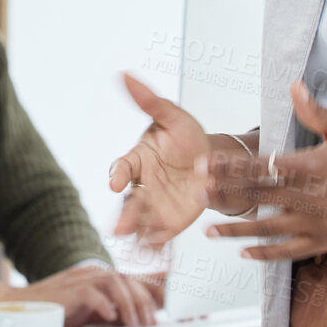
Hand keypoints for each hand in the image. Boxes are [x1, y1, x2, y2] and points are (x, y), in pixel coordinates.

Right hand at [0, 265, 165, 326]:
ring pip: (116, 283)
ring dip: (131, 305)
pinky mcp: (69, 289)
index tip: (183, 299)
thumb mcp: (93, 313)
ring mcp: (81, 278)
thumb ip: (115, 312)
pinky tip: (111, 317)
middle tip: (156, 324)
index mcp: (103, 279)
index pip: (137, 279)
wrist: (21, 307)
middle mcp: (95, 274)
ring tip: (137, 325)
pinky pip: (91, 292)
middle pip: (131, 280)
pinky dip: (105, 304)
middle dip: (148, 302)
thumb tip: (141, 321)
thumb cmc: (57, 312)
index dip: (162, 287)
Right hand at [109, 75, 260, 249]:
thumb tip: (125, 74)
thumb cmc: (185, 136)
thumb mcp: (173, 116)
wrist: (210, 161)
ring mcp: (154, 206)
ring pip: (141, 222)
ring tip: (138, 247)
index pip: (122, 167)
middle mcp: (141, 185)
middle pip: (129, 201)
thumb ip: (150, 101)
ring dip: (138, 234)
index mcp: (138, 160)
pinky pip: (161, 234)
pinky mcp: (170, 222)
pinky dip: (158, 243)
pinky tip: (159, 252)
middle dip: (125, 215)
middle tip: (119, 229)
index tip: (115, 182)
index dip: (117, 174)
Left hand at [208, 80, 326, 260]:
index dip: (231, 166)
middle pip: (259, 196)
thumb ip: (314, 111)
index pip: (263, 165)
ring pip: (269, 229)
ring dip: (237, 229)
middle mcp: (310, 196)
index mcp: (312, 165)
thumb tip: (293, 85)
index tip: (206, 165)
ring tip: (208, 231)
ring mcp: (317, 222)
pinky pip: (290, 251)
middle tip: (195, 194)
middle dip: (225, 195)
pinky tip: (243, 253)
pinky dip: (266, 254)